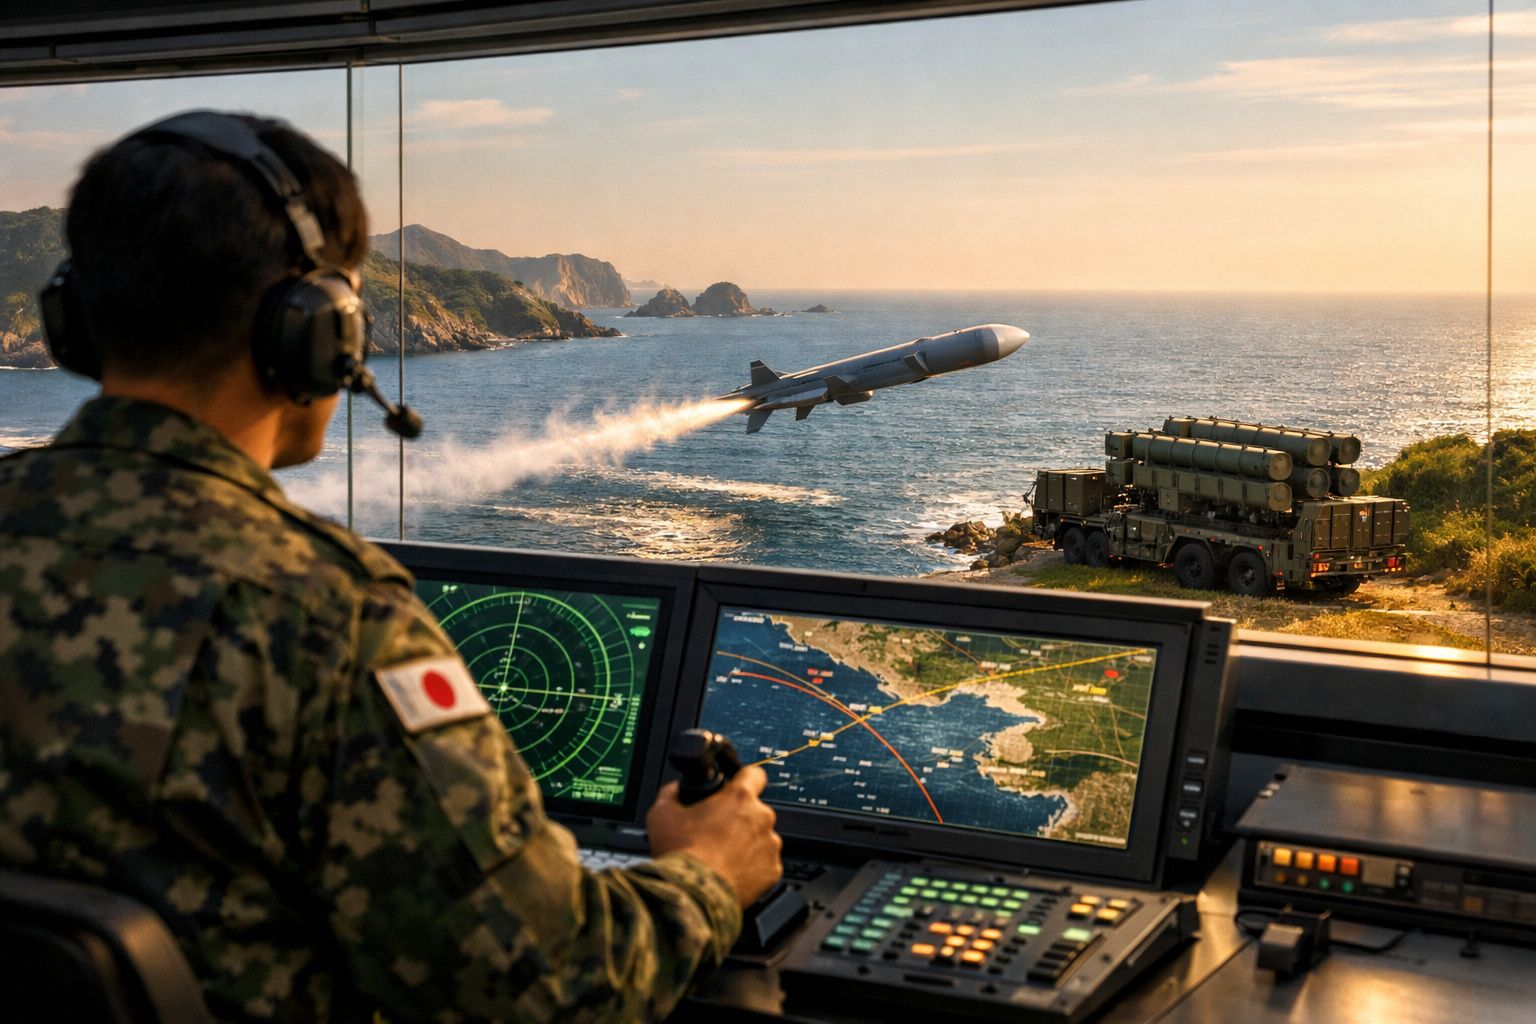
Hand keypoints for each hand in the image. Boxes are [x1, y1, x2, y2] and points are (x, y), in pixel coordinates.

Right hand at [646, 764, 782, 906]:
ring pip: (762, 838)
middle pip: (755, 810)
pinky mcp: (772, 871)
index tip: (736, 787)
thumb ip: (672, 793)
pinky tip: (731, 872)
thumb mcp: (661, 813)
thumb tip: (676, 790)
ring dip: (747, 844)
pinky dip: (752, 868)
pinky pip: (765, 864)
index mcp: (739, 797)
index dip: (744, 779)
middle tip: (717, 833)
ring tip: (722, 857)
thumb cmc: (681, 854)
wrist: (693, 894)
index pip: (754, 774)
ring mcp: (770, 845)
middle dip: (739, 819)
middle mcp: (761, 818)